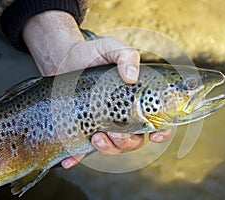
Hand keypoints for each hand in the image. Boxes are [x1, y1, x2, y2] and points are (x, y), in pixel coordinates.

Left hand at [22, 11, 171, 169]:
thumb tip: (131, 77)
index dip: (161, 132)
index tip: (156, 134)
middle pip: (134, 140)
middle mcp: (122, 116)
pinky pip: (82, 149)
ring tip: (96, 137)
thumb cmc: (92, 54)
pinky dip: (77, 157)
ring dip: (108, 148)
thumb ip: (126, 56)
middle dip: (127, 142)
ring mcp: (102, 124)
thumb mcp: (112, 48)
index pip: (155, 122)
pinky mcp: (83, 128)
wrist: (64, 58)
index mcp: (134, 100)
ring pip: (114, 147)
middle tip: (114, 132)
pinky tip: (69, 160)